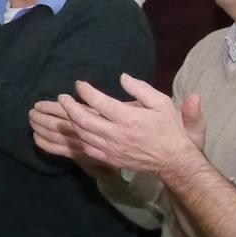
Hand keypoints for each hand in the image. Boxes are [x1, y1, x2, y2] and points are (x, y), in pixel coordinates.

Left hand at [55, 74, 205, 176]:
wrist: (173, 159)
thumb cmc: (169, 128)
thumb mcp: (161, 103)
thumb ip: (141, 88)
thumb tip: (122, 77)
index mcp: (129, 118)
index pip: (99, 102)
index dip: (86, 91)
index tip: (79, 84)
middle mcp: (117, 134)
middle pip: (83, 119)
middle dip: (69, 106)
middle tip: (63, 97)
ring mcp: (112, 149)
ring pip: (83, 134)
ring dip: (72, 121)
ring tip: (67, 110)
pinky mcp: (111, 159)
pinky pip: (88, 148)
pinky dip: (80, 137)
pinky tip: (78, 129)